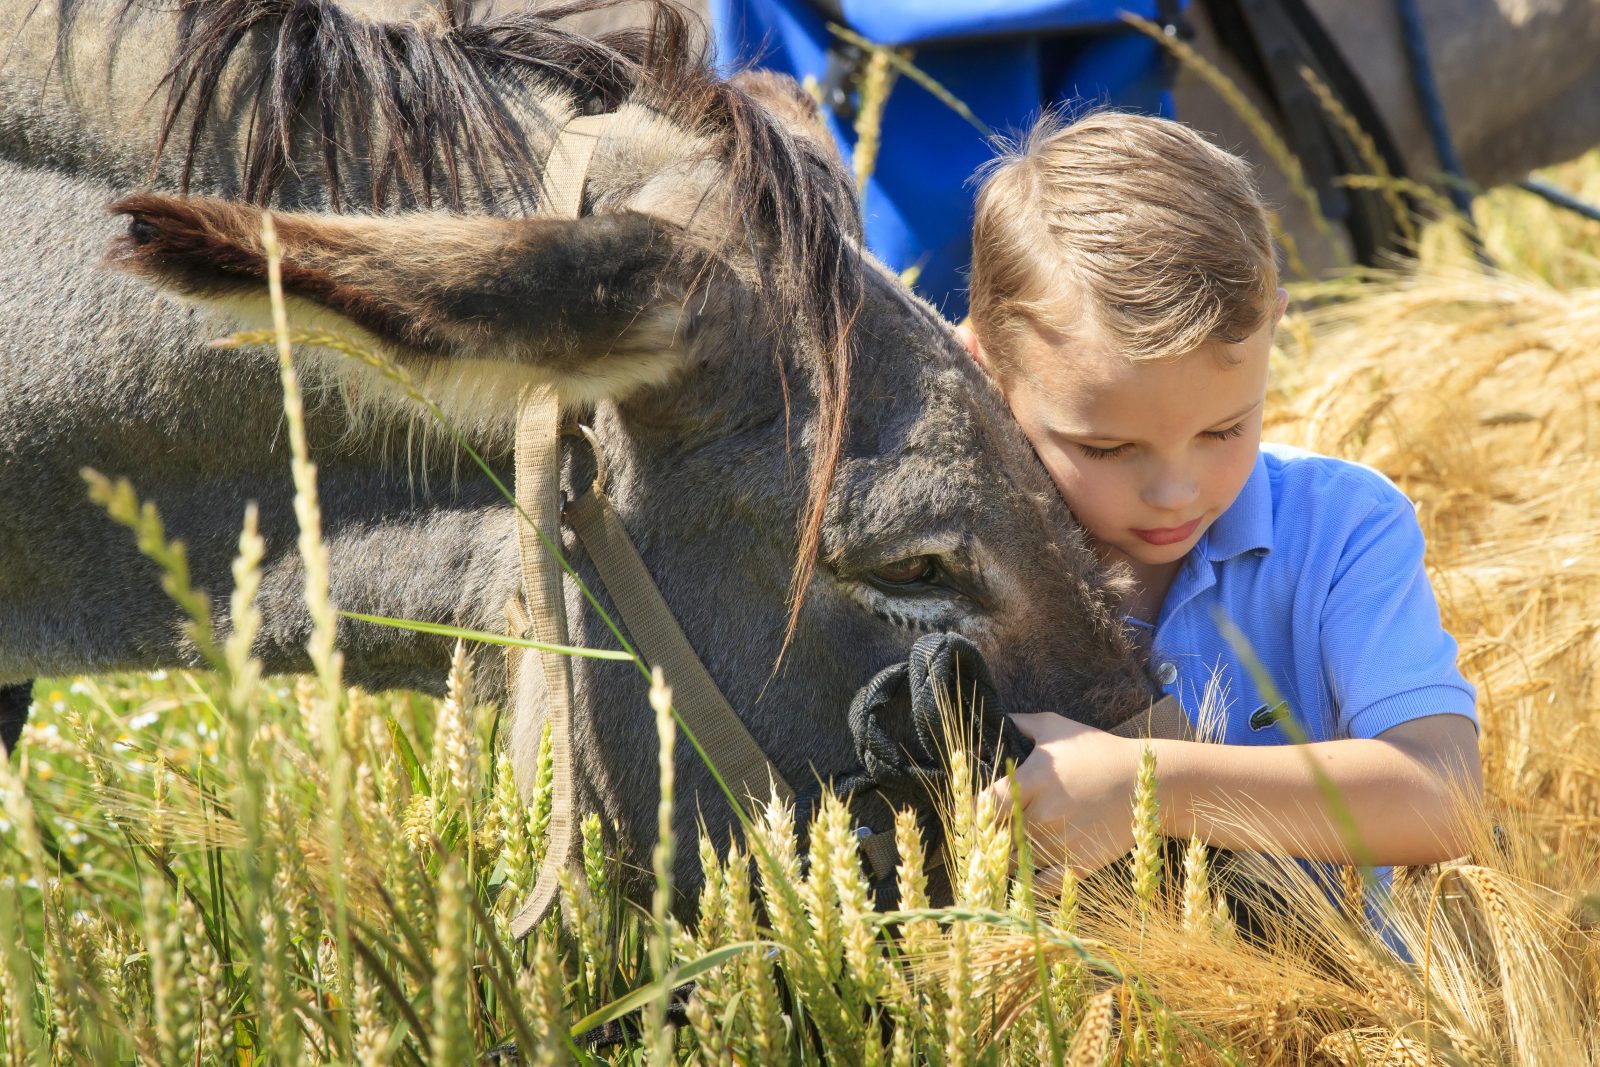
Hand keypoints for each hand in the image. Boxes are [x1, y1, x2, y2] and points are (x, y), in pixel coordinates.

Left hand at [984, 713, 1144, 887]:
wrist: (1146, 782)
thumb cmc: (1099, 751)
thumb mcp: (1059, 728)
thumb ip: (1022, 723)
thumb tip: (995, 718)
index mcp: (1035, 781)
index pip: (988, 804)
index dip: (973, 811)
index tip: (971, 811)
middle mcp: (1045, 815)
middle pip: (998, 837)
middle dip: (987, 836)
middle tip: (983, 833)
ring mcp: (1063, 843)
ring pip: (1015, 862)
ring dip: (1005, 859)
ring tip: (1001, 852)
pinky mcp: (1081, 864)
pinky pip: (1042, 885)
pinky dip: (1028, 883)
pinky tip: (1023, 872)